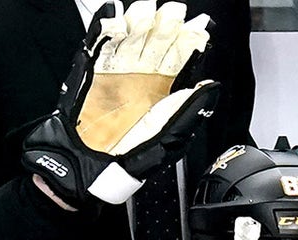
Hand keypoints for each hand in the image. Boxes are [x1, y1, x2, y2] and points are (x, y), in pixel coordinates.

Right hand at [22, 0, 220, 207]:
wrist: (87, 166)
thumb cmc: (128, 159)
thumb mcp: (167, 138)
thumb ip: (188, 111)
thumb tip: (210, 87)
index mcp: (163, 91)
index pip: (180, 58)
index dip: (190, 41)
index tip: (198, 29)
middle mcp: (141, 77)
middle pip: (157, 41)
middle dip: (167, 25)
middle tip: (173, 13)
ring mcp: (116, 71)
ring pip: (130, 37)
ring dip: (140, 22)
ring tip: (147, 13)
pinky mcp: (91, 70)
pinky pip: (99, 43)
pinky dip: (105, 27)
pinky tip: (116, 17)